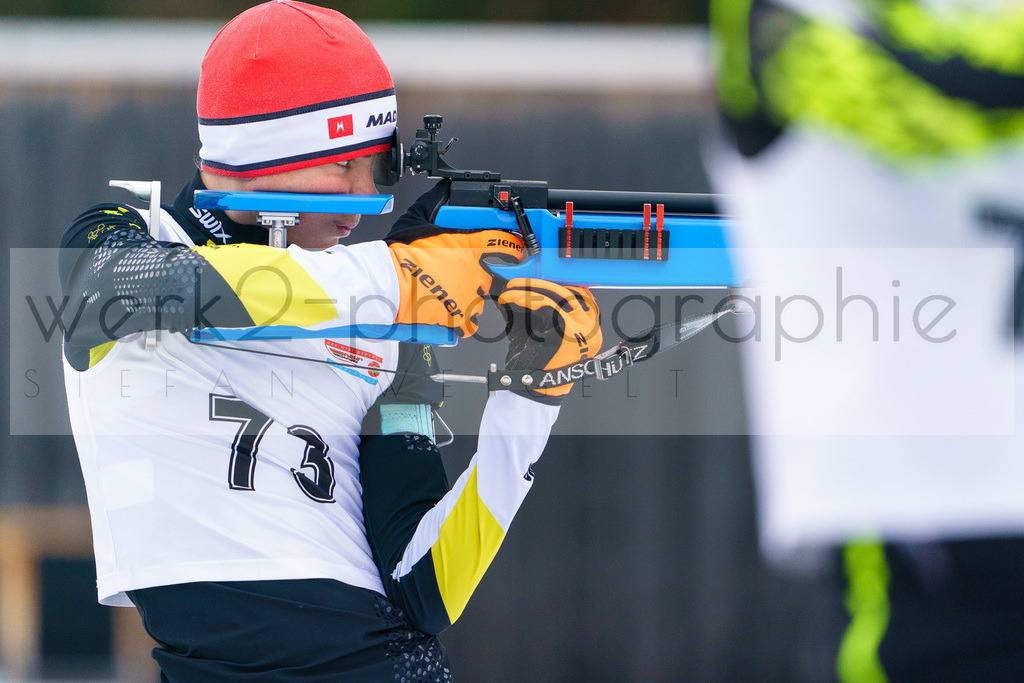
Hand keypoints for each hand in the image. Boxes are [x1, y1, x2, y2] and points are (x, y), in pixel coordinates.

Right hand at [386, 182, 522, 336]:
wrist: (390, 284)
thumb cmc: (400, 255)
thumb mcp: (416, 220)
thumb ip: (431, 205)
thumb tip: (439, 191)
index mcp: (468, 248)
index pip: (501, 243)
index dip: (511, 246)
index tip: (516, 250)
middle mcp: (474, 273)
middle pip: (486, 277)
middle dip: (473, 278)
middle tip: (451, 278)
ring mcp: (469, 298)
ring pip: (477, 301)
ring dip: (466, 300)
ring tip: (445, 297)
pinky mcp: (459, 319)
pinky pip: (468, 324)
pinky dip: (461, 323)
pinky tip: (449, 317)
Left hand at [497, 279, 601, 401]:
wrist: (532, 390)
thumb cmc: (536, 364)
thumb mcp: (537, 330)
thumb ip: (534, 310)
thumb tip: (519, 288)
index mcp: (589, 327)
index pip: (577, 294)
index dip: (554, 284)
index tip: (535, 281)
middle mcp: (591, 326)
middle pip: (568, 291)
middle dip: (539, 283)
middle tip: (517, 282)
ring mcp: (582, 328)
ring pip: (556, 294)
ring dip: (529, 288)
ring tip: (510, 290)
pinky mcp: (566, 331)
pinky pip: (544, 304)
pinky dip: (524, 298)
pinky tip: (510, 299)